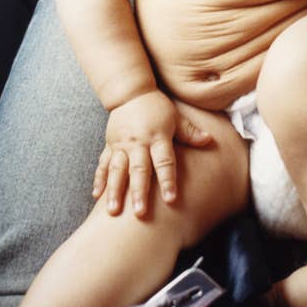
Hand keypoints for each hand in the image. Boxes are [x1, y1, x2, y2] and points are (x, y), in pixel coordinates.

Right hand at [92, 90, 211, 216]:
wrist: (130, 93)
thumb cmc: (156, 107)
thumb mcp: (175, 117)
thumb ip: (189, 131)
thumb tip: (209, 140)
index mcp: (157, 137)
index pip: (164, 162)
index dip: (168, 180)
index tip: (171, 200)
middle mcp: (138, 143)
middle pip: (139, 170)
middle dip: (138, 192)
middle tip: (139, 213)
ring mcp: (121, 145)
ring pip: (117, 170)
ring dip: (115, 190)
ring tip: (113, 210)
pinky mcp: (109, 145)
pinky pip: (103, 164)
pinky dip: (99, 179)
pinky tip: (97, 195)